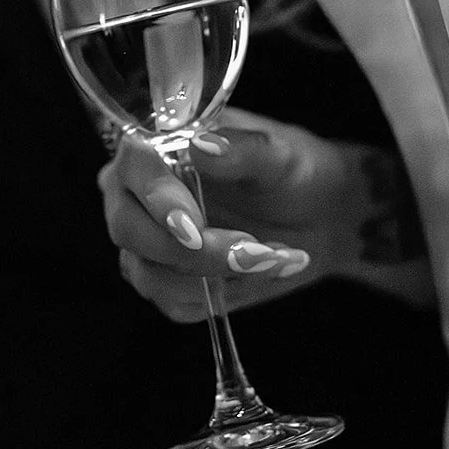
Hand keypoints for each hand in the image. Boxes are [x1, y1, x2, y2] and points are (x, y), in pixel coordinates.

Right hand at [98, 106, 432, 322]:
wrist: (318, 215)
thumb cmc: (293, 172)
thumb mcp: (281, 154)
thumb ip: (244, 148)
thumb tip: (202, 145)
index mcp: (156, 148)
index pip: (133, 167)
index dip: (158, 198)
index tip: (195, 226)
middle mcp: (139, 195)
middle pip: (130, 230)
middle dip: (192, 251)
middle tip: (251, 250)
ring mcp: (148, 243)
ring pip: (151, 274)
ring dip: (215, 275)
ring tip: (273, 256)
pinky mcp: (169, 282)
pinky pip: (177, 303)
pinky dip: (225, 294)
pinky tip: (264, 270)